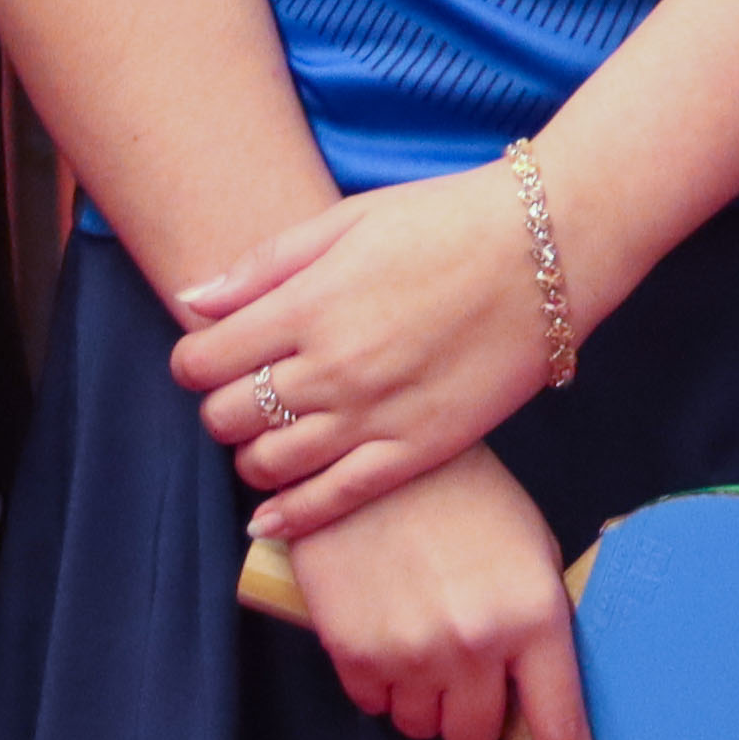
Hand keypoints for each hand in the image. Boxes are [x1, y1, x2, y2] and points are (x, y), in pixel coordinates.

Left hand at [167, 163, 568, 542]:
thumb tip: (190, 301)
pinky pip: (336, 500)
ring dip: (251, 459)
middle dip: (219, 409)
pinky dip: (293, 516)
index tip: (206, 359)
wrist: (547, 248)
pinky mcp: (418, 449)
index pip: (202, 361)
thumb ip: (264, 265)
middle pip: (227, 418)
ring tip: (267, 441)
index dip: (191, 364)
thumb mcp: (347, 220)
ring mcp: (374, 414)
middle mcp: (331, 367)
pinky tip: (272, 519)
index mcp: (306, 304)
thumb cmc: (446, 220)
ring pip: (271, 465)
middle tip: (241, 396)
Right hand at [282, 448, 598, 739]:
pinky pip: (374, 702)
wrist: (375, 453)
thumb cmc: (466, 499)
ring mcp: (413, 653)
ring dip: (422, 693)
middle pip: (474, 737)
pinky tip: (381, 617)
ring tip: (418, 619)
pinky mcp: (355, 650)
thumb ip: (533, 632)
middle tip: (459, 646)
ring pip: (422, 726)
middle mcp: (476, 646)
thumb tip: (530, 709)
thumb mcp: (524, 554)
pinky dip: (379, 677)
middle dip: (469, 706)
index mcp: (536, 618)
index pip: (562, 735)